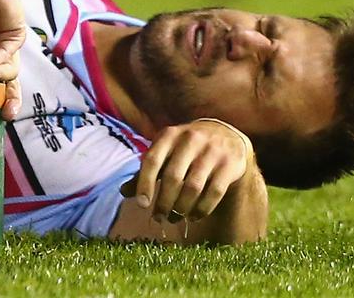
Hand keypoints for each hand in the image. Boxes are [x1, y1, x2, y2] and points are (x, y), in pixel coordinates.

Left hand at [121, 119, 251, 221]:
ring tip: (175, 218)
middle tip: (159, 218)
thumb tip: (123, 192)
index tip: (141, 204)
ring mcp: (213, 150)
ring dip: (181, 208)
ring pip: (193, 187)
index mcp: (169, 135)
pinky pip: (214, 193)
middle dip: (164, 202)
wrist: (226, 136)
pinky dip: (202, 209)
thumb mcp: (165, 153)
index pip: (152, 160)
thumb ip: (146, 171)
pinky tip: (193, 216)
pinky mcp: (230, 164)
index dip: (144, 184)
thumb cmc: (186, 149)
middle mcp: (191, 138)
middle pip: (173, 177)